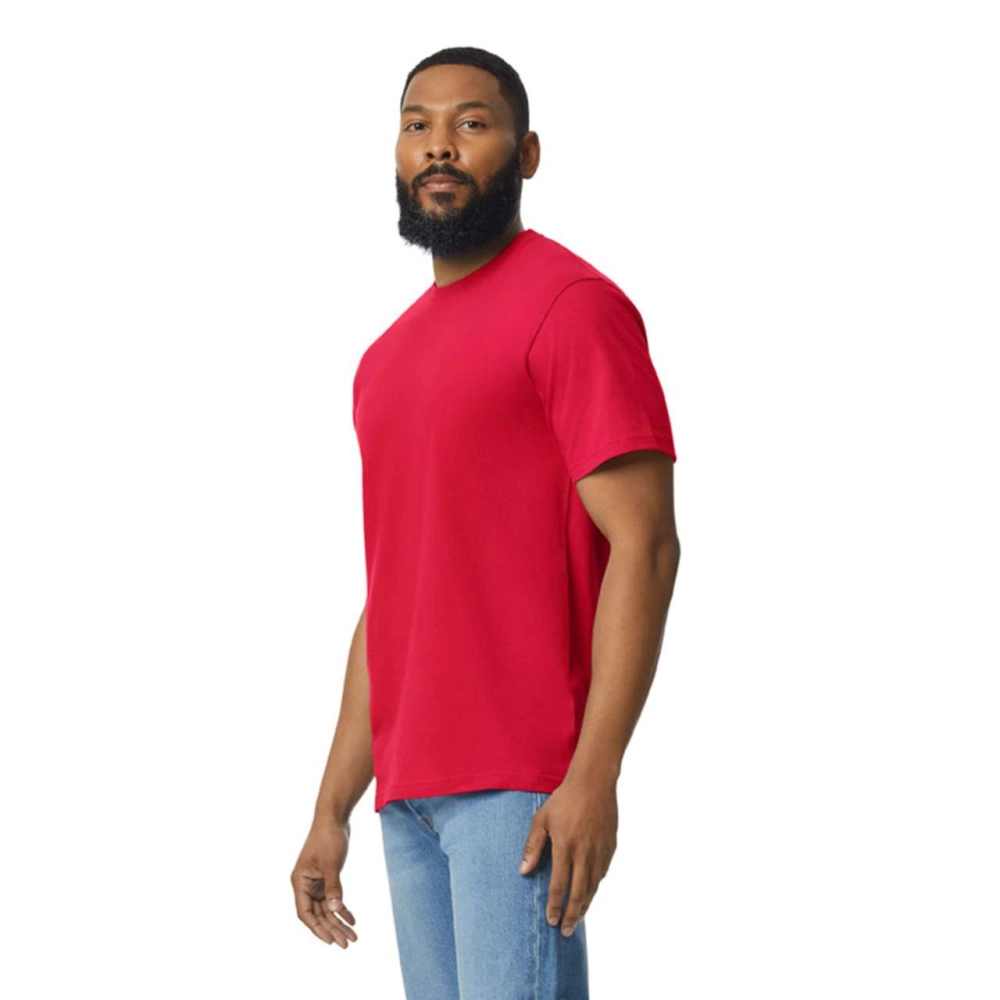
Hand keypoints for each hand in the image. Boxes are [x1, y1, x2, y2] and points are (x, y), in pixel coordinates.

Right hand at [291, 818, 358, 947]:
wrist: (335, 817)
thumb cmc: (329, 837)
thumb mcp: (332, 863)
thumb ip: (333, 887)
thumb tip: (335, 909)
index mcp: (300, 882)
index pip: (306, 913)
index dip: (317, 928)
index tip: (331, 941)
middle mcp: (305, 884)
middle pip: (318, 914)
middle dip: (332, 929)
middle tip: (347, 943)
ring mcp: (316, 882)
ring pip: (327, 908)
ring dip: (339, 921)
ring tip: (353, 936)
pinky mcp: (326, 877)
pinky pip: (333, 898)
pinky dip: (342, 908)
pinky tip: (352, 919)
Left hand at [518, 776, 617, 936]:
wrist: (594, 782)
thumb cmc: (564, 799)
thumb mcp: (542, 819)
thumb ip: (533, 846)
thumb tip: (524, 870)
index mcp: (565, 846)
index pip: (559, 885)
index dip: (555, 906)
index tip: (551, 920)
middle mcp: (585, 853)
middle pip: (578, 893)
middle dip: (571, 915)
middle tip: (565, 931)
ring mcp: (600, 851)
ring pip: (593, 886)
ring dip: (584, 905)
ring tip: (577, 919)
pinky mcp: (610, 847)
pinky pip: (602, 874)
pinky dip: (595, 888)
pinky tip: (589, 894)